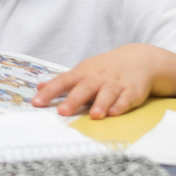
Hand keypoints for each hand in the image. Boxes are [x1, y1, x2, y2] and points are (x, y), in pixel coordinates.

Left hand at [32, 44, 166, 118]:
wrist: (139, 59)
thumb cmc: (104, 69)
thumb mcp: (83, 71)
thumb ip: (63, 81)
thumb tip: (39, 87)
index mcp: (83, 73)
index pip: (63, 81)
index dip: (49, 92)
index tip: (36, 103)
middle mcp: (98, 78)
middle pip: (84, 88)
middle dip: (73, 100)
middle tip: (62, 112)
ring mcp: (115, 84)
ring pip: (107, 93)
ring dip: (100, 104)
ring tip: (94, 116)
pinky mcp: (132, 91)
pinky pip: (126, 98)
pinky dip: (120, 105)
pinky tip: (114, 113)